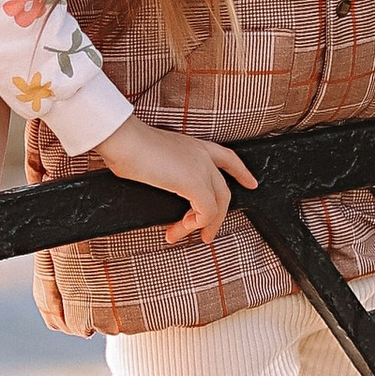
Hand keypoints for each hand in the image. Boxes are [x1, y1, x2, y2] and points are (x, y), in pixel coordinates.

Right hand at [98, 114, 257, 245]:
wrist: (123, 139)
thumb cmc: (126, 145)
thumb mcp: (151, 157)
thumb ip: (162, 170)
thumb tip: (154, 183)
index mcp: (193, 145)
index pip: (227, 158)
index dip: (241, 172)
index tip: (250, 183)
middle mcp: (202, 155)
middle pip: (224, 190)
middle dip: (218, 216)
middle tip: (207, 234)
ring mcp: (201, 168)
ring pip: (218, 204)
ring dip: (202, 225)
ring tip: (184, 235)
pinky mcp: (195, 183)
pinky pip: (206, 212)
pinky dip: (193, 225)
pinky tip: (178, 229)